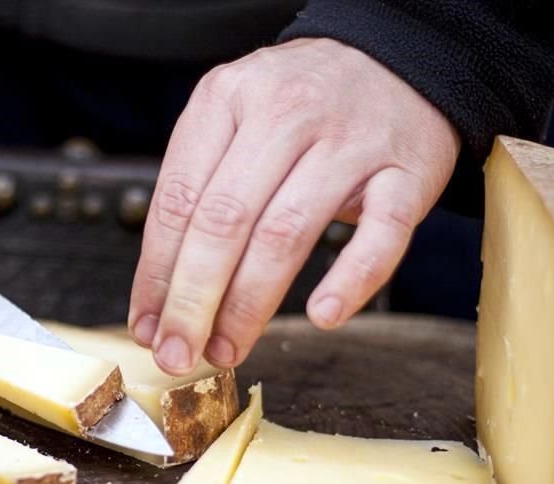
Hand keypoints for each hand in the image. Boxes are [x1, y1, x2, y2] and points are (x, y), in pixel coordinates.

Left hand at [128, 38, 459, 374]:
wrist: (394, 62)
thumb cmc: (300, 106)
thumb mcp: (234, 121)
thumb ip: (198, 193)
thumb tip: (161, 294)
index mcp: (227, 100)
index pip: (179, 200)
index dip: (157, 273)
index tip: (147, 324)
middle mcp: (284, 115)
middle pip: (225, 222)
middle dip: (194, 300)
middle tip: (179, 351)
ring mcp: (350, 142)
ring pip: (287, 233)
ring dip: (250, 305)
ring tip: (227, 348)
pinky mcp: (407, 172)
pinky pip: (381, 235)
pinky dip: (352, 279)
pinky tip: (323, 315)